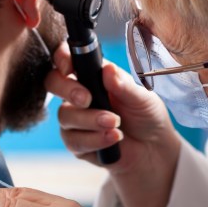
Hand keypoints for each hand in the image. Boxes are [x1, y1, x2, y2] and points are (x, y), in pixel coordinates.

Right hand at [46, 43, 180, 177]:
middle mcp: (79, 93)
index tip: (68, 68)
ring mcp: (75, 119)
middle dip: (67, 90)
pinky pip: (74, 141)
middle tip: (87, 99)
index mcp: (93, 74)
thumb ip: (124, 85)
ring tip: (115, 123)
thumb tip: (108, 70)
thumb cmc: (147, 115)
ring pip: (65, 115)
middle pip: (53, 83)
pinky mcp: (76, 143)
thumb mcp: (142, 97)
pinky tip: (114, 138)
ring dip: (90, 120)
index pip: (68, 58)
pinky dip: (95, 139)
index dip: (62, 58)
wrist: (153, 148)